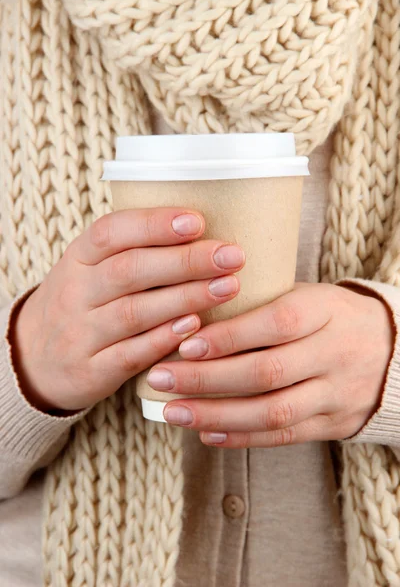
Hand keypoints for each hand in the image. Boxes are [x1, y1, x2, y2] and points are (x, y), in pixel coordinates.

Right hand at [10, 208, 244, 411]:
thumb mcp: (91, 268)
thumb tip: (202, 231)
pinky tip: (196, 327)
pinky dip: (164, 339)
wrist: (35, 357)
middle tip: (231, 256)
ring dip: (185, 298)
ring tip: (228, 287)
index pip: (111, 232)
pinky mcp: (90, 370)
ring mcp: (80, 333)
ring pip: (134, 312)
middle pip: (130, 271)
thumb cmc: (83, 302)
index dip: (154, 225)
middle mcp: (76, 292)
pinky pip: (130, 354)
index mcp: (79, 257)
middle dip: (185, 261)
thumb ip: (134, 251)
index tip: (197, 221)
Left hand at [147, 283, 394, 447]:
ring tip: (173, 412)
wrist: (393, 351)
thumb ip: (261, 302)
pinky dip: (243, 437)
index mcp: (325, 311)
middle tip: (161, 377)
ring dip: (217, 415)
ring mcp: (335, 393)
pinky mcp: (333, 423)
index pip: (275, 323)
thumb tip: (194, 309)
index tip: (185, 342)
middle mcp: (332, 354)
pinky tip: (207, 432)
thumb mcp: (307, 294)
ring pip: (274, 412)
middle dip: (208, 379)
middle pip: (267, 372)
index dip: (228, 337)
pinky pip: (285, 437)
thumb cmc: (331, 315)